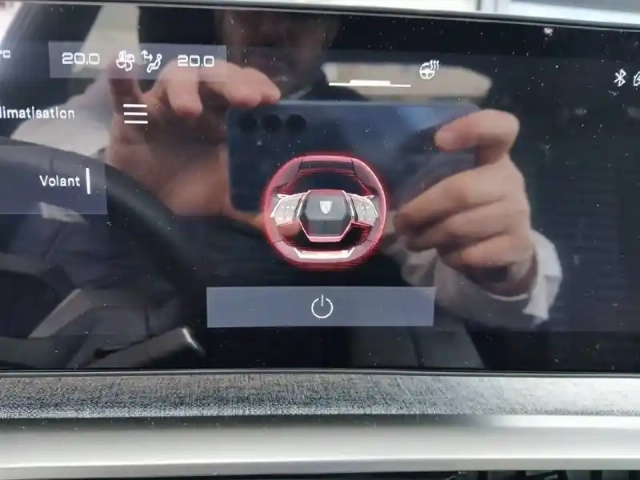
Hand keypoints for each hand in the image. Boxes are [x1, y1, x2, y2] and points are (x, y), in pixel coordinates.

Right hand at [106, 59, 279, 216]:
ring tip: (190, 110)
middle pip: (216, 76)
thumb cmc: (192, 190)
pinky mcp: (130, 118)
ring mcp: (164, 107)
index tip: (272, 99)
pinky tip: (121, 64)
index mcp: (226, 117)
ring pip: (175, 77)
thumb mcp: (229, 199)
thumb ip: (258, 207)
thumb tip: (290, 225)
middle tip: (248, 100)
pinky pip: (123, 94)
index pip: (246, 86)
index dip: (258, 85)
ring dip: (185, 87)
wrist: (148, 207)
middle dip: (232, 83)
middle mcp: (199, 104)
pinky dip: (121, 79)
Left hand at [394, 109, 535, 295]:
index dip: (472, 128)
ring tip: (414, 241)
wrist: (506, 251)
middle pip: (461, 191)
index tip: (439, 140)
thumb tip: (379, 198)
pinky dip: (450, 257)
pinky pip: (471, 254)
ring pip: (461, 227)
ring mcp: (519, 213)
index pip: (500, 128)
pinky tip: (446, 254)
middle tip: (401, 223)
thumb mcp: (455, 187)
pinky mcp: (518, 245)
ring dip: (429, 237)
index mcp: (495, 156)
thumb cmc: (468, 210)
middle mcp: (511, 180)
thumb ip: (430, 180)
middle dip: (422, 210)